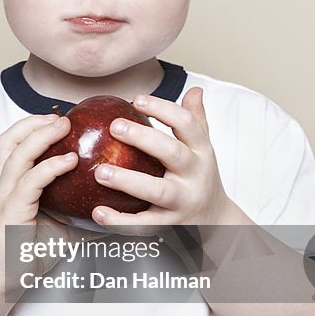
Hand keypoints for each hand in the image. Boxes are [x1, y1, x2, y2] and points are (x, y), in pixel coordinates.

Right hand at [0, 113, 78, 294]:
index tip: (59, 117)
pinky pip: (29, 182)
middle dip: (35, 122)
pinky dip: (49, 167)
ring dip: (41, 136)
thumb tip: (120, 210)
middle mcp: (3, 185)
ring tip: (65, 127)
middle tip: (64, 116)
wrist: (0, 281)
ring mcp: (3, 196)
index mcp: (10, 183)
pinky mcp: (10, 211)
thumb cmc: (28, 253)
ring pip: (17, 154)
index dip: (33, 124)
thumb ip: (83, 214)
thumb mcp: (61, 226)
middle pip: (9, 139)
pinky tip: (70, 161)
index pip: (14, 142)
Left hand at [90, 87, 241, 228]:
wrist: (216, 221)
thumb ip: (197, 120)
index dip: (163, 108)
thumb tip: (195, 89)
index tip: (137, 99)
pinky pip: (144, 225)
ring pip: (158, 191)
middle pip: (172, 153)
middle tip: (115, 126)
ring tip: (100, 172)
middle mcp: (194, 175)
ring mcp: (182, 202)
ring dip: (128, 181)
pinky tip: (97, 212)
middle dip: (144, 139)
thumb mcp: (203, 149)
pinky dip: (120, 221)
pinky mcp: (169, 226)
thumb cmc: (200, 178)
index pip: (187, 124)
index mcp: (201, 152)